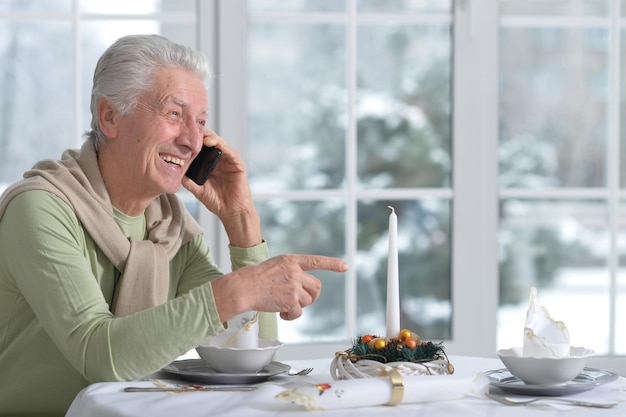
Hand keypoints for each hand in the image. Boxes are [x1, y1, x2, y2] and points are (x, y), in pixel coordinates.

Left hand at [181, 130, 261, 246]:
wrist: (231, 212)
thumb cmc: (216, 201)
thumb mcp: (197, 188)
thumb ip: (187, 180)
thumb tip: (173, 171)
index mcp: (210, 163)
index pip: (201, 147)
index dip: (192, 140)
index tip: (181, 134)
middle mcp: (220, 159)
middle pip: (210, 141)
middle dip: (201, 134)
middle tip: (190, 129)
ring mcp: (230, 161)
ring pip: (220, 143)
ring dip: (211, 137)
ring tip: (201, 135)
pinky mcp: (238, 165)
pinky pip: (231, 152)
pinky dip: (223, 146)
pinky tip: (214, 143)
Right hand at [211, 254, 348, 321]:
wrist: (243, 288)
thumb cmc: (254, 279)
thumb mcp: (275, 267)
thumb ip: (291, 272)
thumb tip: (304, 289)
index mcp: (291, 260)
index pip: (316, 261)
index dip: (332, 264)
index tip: (345, 266)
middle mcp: (295, 271)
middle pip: (317, 287)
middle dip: (312, 296)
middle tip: (300, 300)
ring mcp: (294, 286)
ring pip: (308, 300)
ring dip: (299, 306)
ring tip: (285, 305)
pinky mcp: (291, 300)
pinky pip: (299, 312)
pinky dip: (292, 316)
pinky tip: (282, 313)